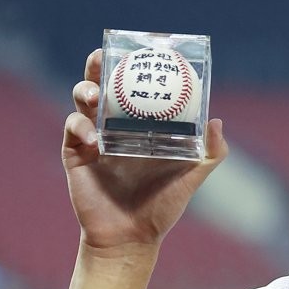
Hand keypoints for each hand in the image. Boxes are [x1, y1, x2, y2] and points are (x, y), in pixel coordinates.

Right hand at [63, 49, 227, 253]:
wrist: (132, 237)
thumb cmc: (163, 206)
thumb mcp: (192, 176)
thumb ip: (210, 152)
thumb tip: (217, 121)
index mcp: (142, 126)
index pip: (135, 88)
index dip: (134, 67)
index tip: (139, 51)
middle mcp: (116, 126)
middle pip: (103, 86)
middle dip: (100, 66)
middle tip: (104, 57)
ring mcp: (93, 139)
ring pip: (81, 102)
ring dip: (85, 90)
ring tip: (94, 95)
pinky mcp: (75, 155)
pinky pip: (72, 130)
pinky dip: (79, 126)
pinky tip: (94, 137)